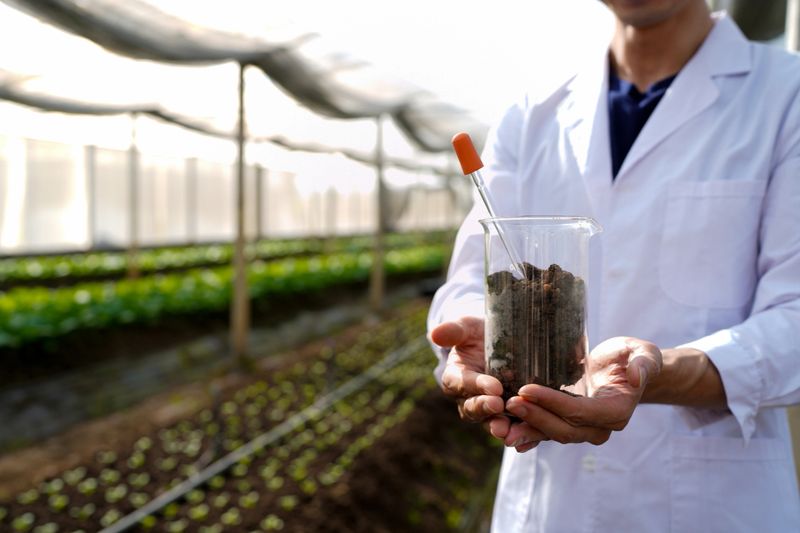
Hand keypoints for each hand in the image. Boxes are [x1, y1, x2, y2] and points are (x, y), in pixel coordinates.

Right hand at [430, 317, 510, 439]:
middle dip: (486, 410)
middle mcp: (468, 398)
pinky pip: (510, 428)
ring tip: (508, 431)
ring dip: (498, 427)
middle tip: (499, 406)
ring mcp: (487, 409)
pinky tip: (527, 439)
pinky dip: (517, 435)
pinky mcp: (506, 416)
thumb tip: (435, 334)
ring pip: (489, 422)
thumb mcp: (467, 328)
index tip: (494, 387)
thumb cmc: (479, 334)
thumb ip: (454, 331)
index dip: (476, 386)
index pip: (462, 384)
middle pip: (472, 409)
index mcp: (455, 378)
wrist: (501, 345)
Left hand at [503, 337, 661, 448]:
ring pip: (552, 435)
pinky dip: (528, 434)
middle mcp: (600, 427)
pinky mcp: (569, 426)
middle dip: (535, 417)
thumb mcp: (642, 352)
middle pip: (563, 428)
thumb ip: (643, 363)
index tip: (527, 389)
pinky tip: (507, 432)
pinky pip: (547, 433)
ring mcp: (584, 431)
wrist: (623, 369)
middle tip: (509, 402)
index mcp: (616, 411)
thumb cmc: (631, 357)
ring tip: (501, 422)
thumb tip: (635, 377)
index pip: (580, 412)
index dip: (552, 403)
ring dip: (527, 430)